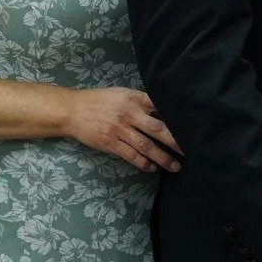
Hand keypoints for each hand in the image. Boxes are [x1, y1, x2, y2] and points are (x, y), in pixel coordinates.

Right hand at [61, 87, 181, 171]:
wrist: (73, 111)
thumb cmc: (99, 101)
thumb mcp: (120, 94)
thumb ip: (140, 101)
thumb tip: (161, 112)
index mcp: (132, 98)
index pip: (159, 106)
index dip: (174, 117)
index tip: (188, 127)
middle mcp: (128, 114)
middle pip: (157, 129)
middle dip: (174, 142)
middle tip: (188, 151)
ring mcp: (119, 130)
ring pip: (146, 146)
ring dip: (162, 158)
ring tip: (174, 166)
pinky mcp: (110, 144)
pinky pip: (131, 156)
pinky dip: (143, 163)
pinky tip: (152, 168)